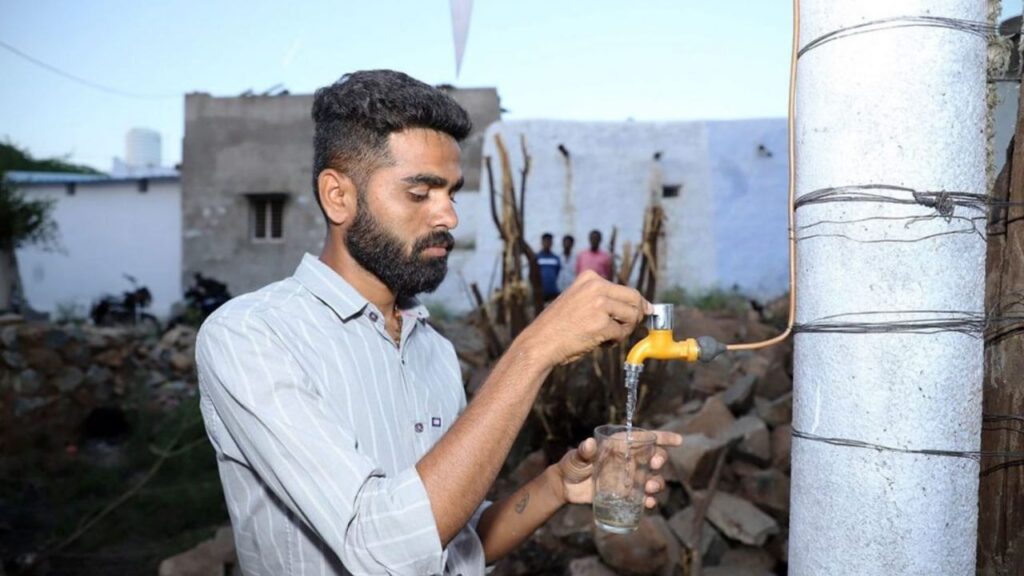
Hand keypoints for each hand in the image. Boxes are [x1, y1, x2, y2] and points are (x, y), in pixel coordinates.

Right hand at [520, 271, 652, 366]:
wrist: (540, 342)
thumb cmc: (559, 326)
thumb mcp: (579, 301)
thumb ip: (605, 300)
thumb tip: (645, 306)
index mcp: (590, 277)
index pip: (626, 289)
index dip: (635, 304)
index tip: (639, 313)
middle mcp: (596, 286)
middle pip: (635, 299)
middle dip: (635, 316)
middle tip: (624, 328)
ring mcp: (599, 304)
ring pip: (632, 317)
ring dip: (623, 330)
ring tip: (606, 336)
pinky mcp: (601, 323)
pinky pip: (622, 333)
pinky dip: (614, 342)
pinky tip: (598, 342)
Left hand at [548, 431, 682, 508]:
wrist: (566, 488)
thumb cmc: (571, 466)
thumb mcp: (576, 457)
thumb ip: (583, 452)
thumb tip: (588, 444)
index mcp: (621, 446)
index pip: (645, 438)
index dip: (663, 438)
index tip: (678, 441)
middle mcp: (629, 461)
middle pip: (654, 458)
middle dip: (660, 460)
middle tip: (654, 466)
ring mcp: (630, 478)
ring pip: (653, 479)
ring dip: (657, 483)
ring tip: (649, 488)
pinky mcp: (627, 495)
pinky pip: (644, 498)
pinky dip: (650, 501)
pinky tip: (648, 504)